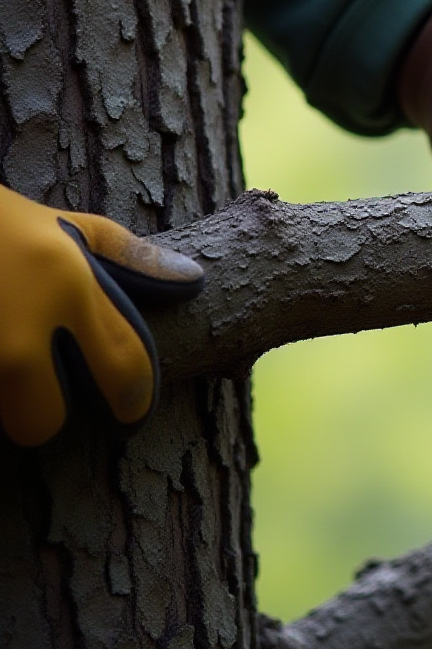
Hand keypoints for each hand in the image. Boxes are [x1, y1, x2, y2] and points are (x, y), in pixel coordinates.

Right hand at [0, 184, 204, 446]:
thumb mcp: (64, 226)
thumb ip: (130, 259)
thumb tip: (194, 279)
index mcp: (67, 291)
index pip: (126, 375)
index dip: (133, 403)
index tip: (127, 411)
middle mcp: (18, 334)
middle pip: (41, 422)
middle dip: (39, 414)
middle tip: (38, 387)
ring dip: (1, 399)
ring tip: (6, 357)